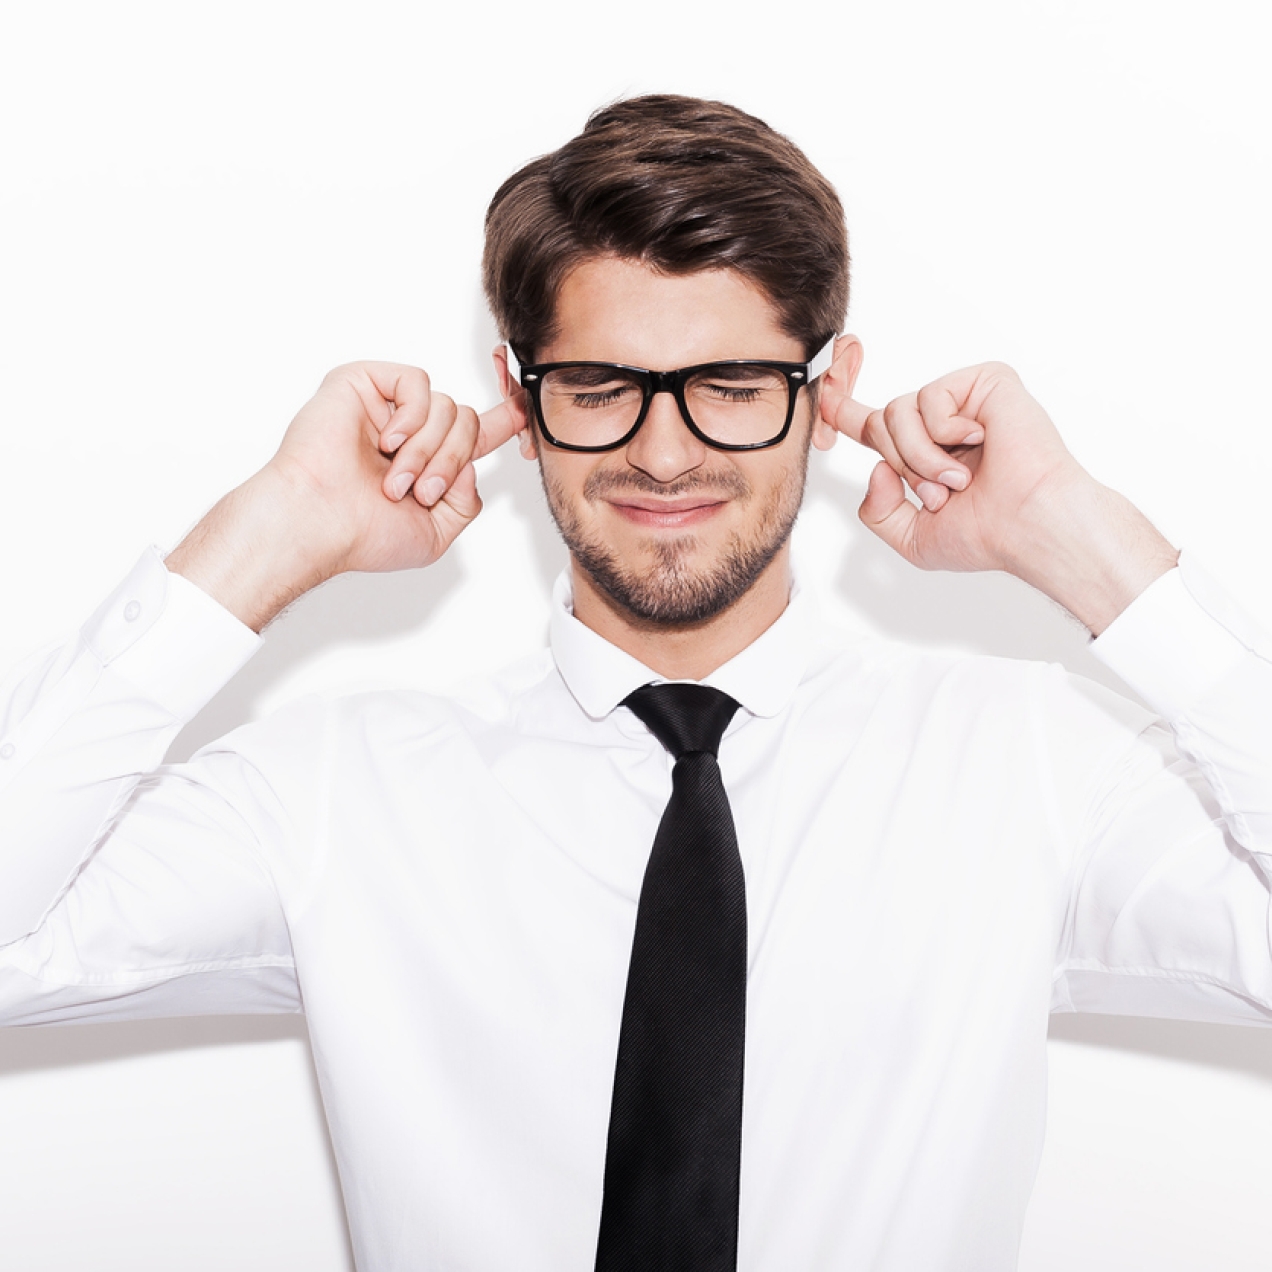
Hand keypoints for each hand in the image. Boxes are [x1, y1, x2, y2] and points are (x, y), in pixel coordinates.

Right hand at [266, 361, 519, 576]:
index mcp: (426, 462)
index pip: (475, 434)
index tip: (525, 411)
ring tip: (395, 481)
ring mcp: (387, 407)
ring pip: (448, 407)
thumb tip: (472, 465)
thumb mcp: (436, 533)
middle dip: (453, 461)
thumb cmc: (363, 535)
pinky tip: (386, 444)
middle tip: (421, 492)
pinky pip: (418, 383)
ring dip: (427, 452)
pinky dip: (412, 418)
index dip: (504, 422)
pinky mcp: (365, 383)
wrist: (320, 523)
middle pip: (467, 422)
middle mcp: (409, 432)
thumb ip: (466, 501)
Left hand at [821, 362, 1177, 631]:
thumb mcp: (911, 538)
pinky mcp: (984, 382)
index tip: (824, 399)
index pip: (872, 427)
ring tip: (958, 478)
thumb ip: (876, 510)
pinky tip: (978, 443)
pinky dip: (945, 432)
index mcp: (924, 455)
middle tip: (940, 493)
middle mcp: (941, 425)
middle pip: (880, 423)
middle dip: (901, 465)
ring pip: (897, 411)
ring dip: (920, 455)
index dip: (843, 413)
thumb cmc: (987, 536)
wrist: (1029, 527)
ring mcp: (963, 402)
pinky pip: (930, 397)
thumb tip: (876, 468)